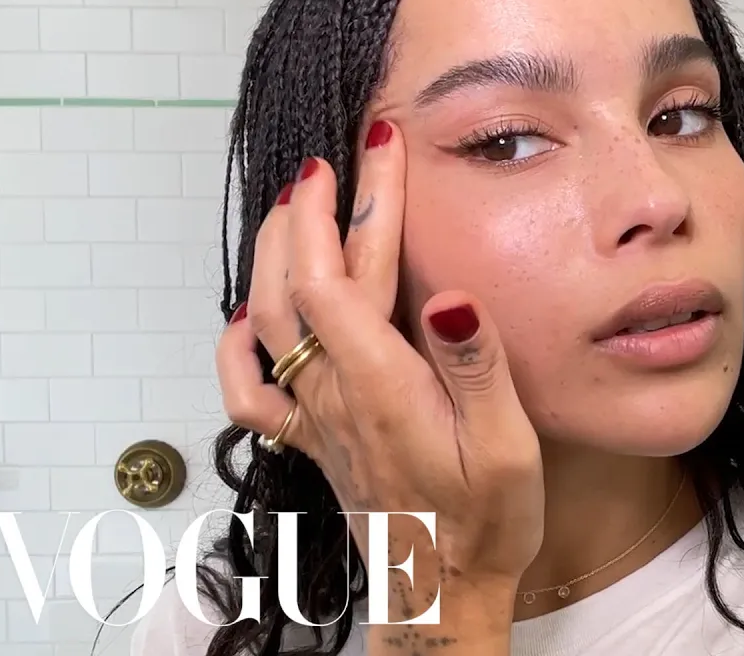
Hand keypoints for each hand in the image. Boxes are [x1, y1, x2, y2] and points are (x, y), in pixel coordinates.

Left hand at [215, 120, 544, 620]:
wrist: (444, 591)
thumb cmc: (486, 522)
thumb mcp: (508, 446)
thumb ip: (477, 369)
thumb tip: (453, 294)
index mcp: (384, 388)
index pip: (347, 276)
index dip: (354, 207)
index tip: (374, 151)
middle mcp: (336, 396)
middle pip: (298, 287)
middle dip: (310, 211)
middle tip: (334, 160)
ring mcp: (317, 419)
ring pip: (267, 322)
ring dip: (274, 255)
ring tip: (295, 204)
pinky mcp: (313, 440)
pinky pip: (250, 391)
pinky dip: (235, 343)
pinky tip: (245, 315)